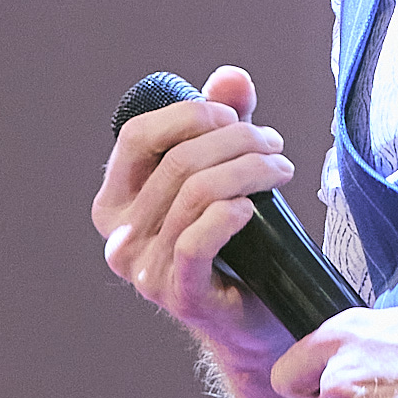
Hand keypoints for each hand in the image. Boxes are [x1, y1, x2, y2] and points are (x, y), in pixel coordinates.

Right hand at [92, 65, 298, 371]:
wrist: (257, 319)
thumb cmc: (239, 242)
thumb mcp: (228, 171)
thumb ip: (224, 123)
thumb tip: (231, 78)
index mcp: (116, 202)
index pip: (138, 136)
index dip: (188, 114)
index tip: (234, 115)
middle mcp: (118, 236)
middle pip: (176, 162)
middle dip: (235, 140)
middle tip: (274, 144)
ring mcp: (143, 269)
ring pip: (195, 195)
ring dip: (248, 170)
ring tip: (281, 167)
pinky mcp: (176, 294)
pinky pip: (194, 241)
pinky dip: (227, 215)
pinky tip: (254, 207)